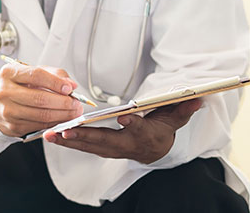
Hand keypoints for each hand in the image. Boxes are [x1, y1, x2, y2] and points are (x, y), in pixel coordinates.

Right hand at [0, 64, 83, 136]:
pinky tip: (62, 120)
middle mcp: (5, 92)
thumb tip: (71, 85)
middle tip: (76, 104)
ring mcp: (8, 111)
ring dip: (62, 116)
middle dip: (63, 103)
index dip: (56, 83)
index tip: (70, 88)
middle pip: (40, 99)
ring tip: (73, 113)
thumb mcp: (32, 73)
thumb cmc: (17, 85)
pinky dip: (54, 124)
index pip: (36, 75)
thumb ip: (54, 75)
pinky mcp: (12, 126)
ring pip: (42, 116)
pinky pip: (39, 126)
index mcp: (10, 73)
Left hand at [43, 99, 201, 163]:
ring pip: (89, 146)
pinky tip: (51, 135)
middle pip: (105, 141)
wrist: (155, 150)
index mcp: (145, 135)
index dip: (133, 124)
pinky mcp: (101, 149)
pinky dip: (67, 141)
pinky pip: (82, 146)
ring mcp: (112, 149)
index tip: (125, 117)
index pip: (140, 129)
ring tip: (50, 135)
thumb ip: (183, 108)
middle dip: (85, 136)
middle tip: (67, 130)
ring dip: (69, 140)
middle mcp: (126, 145)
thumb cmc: (163, 129)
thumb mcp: (175, 118)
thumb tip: (198, 97)